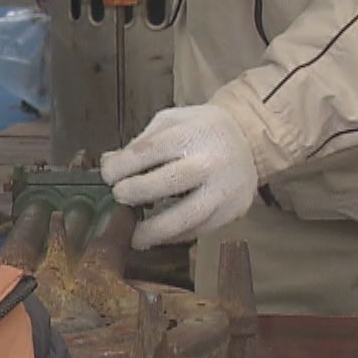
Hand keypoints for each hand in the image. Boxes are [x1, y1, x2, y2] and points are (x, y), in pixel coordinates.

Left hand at [100, 103, 258, 249]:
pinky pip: (200, 229)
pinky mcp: (233, 210)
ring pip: (186, 216)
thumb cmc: (200, 129)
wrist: (249, 139)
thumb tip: (108, 162)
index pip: (149, 151)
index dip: (122, 166)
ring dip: (154, 230)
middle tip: (119, 197)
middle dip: (135, 193)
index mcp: (191, 134)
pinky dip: (175, 236)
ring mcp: (224, 189)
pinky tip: (158, 236)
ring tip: (134, 237)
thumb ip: (140, 141)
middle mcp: (210, 162)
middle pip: (167, 183)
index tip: (107, 176)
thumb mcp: (172, 121)